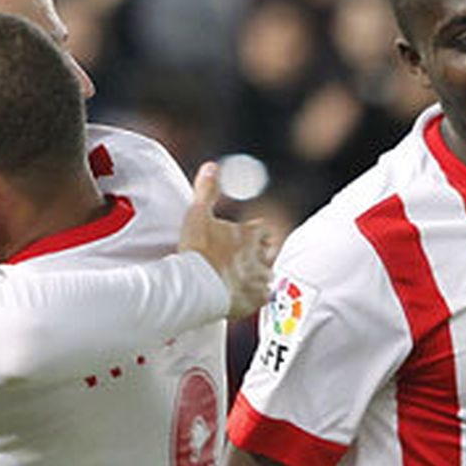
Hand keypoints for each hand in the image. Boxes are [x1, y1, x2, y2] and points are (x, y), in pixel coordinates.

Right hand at [179, 162, 275, 319]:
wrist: (196, 286)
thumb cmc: (197, 250)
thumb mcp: (197, 214)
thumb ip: (206, 190)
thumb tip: (211, 165)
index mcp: (249, 233)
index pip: (263, 229)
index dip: (255, 233)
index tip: (247, 238)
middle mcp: (259, 255)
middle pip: (269, 252)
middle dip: (260, 254)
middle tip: (244, 260)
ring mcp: (259, 278)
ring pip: (268, 275)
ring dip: (258, 276)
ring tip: (243, 281)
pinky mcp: (257, 299)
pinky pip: (263, 298)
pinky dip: (255, 297)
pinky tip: (244, 298)